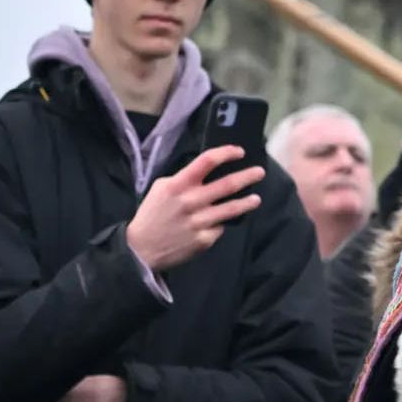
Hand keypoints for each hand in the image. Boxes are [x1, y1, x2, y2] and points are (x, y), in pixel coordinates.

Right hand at [127, 146, 264, 270]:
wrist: (141, 249)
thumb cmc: (152, 214)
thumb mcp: (161, 188)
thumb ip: (184, 178)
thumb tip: (208, 170)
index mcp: (178, 184)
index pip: (207, 161)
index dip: (227, 153)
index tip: (239, 152)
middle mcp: (191, 201)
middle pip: (228, 184)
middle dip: (248, 176)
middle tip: (260, 172)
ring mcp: (200, 221)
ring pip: (232, 208)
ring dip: (248, 202)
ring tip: (256, 198)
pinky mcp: (204, 239)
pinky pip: (220, 227)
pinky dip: (222, 223)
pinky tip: (222, 222)